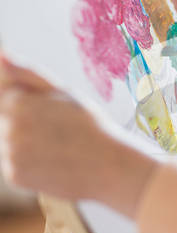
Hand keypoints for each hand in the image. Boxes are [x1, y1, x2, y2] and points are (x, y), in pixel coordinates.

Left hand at [0, 55, 157, 218]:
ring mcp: (11, 154)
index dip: (31, 104)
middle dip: (25, 123)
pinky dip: (28, 163)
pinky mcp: (14, 176)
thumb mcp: (65, 93)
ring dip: (25, 144)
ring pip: (7, 143)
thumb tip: (2, 56)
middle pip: (4, 121)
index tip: (52, 114)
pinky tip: (52, 161)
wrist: (109, 165)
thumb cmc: (91, 126)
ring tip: (56, 147)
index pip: (7, 97)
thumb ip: (29, 74)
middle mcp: (10, 129)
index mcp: (19, 103)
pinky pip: (12, 165)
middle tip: (58, 131)